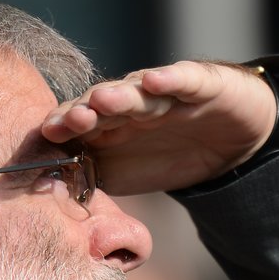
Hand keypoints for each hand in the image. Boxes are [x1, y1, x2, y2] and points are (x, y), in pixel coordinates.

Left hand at [38, 59, 277, 196]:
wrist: (230, 143)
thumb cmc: (170, 155)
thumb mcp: (126, 175)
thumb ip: (93, 179)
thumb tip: (55, 199)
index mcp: (110, 123)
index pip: (81, 121)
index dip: (65, 125)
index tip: (48, 133)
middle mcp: (132, 103)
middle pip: (104, 103)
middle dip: (87, 110)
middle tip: (71, 120)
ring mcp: (164, 92)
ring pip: (138, 92)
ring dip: (120, 95)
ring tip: (102, 101)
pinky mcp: (199, 84)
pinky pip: (184, 80)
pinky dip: (170, 79)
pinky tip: (154, 81)